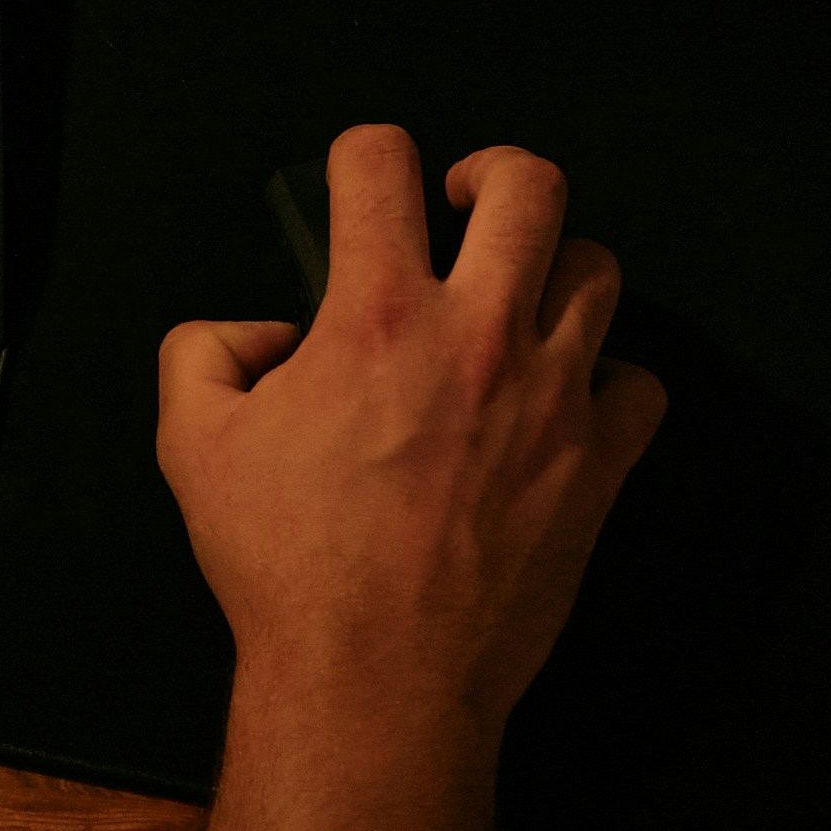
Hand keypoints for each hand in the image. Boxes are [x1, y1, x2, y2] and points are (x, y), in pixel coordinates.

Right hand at [154, 127, 664, 742]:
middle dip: (493, 173)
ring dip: (553, 271)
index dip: (364, 153)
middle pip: (531, 186)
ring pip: (599, 272)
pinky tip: (561, 401)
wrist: (377, 676)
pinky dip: (607, 379)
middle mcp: (480, 337)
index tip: (361, 182)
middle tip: (465, 206)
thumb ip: (205, 352)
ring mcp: (554, 398)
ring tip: (516, 303)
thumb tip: (262, 333)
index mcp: (378, 315)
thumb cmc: (286, 565)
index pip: (383, 163)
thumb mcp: (191, 442)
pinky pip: (639, 384)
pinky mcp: (599, 465)